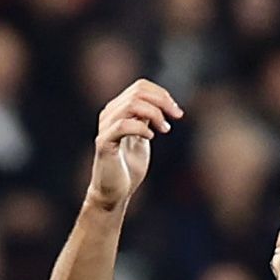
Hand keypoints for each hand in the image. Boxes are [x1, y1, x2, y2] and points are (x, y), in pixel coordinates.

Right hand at [88, 79, 183, 213]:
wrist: (115, 192)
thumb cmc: (129, 166)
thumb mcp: (144, 135)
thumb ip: (148, 117)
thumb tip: (163, 101)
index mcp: (118, 109)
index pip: (140, 86)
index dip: (162, 94)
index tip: (176, 112)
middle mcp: (109, 114)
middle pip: (138, 92)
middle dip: (162, 102)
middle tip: (176, 117)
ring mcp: (105, 128)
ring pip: (131, 105)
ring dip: (154, 114)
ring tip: (164, 129)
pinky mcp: (104, 143)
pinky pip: (123, 126)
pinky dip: (141, 128)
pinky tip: (150, 137)